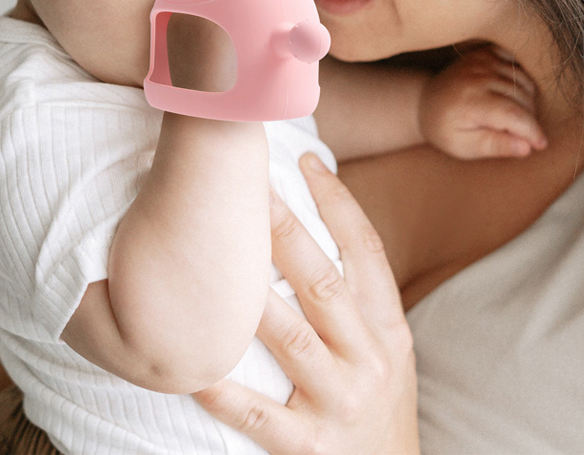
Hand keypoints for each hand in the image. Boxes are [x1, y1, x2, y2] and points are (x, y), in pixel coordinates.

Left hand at [194, 154, 418, 454]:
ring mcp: (340, 403)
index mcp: (388, 328)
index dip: (337, 202)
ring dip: (251, 296)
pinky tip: (194, 363)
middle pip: (322, 282)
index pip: (367, 250)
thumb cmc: (378, 403)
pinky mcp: (310, 448)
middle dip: (284, 231)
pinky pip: (258, 414)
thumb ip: (355, 298)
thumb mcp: (387, 349)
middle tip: (248, 185)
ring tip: (215, 254)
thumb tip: (307, 226)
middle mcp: (369, 359)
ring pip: (291, 339)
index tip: (304, 158)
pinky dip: (224, 389)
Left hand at [419, 44, 546, 158]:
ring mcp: (483, 60)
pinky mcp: (487, 52)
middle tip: (518, 135)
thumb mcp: (464, 147)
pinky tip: (512, 95)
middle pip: (523, 98)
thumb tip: (527, 148)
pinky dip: (523, 81)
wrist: (426, 100)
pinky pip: (519, 65)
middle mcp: (477, 75)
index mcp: (470, 101)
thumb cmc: (445, 128)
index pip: (514, 115)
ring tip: (512, 118)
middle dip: (529, 121)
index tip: (540, 145)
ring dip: (528, 103)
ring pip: (525, 82)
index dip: (532, 131)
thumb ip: (495, 146)